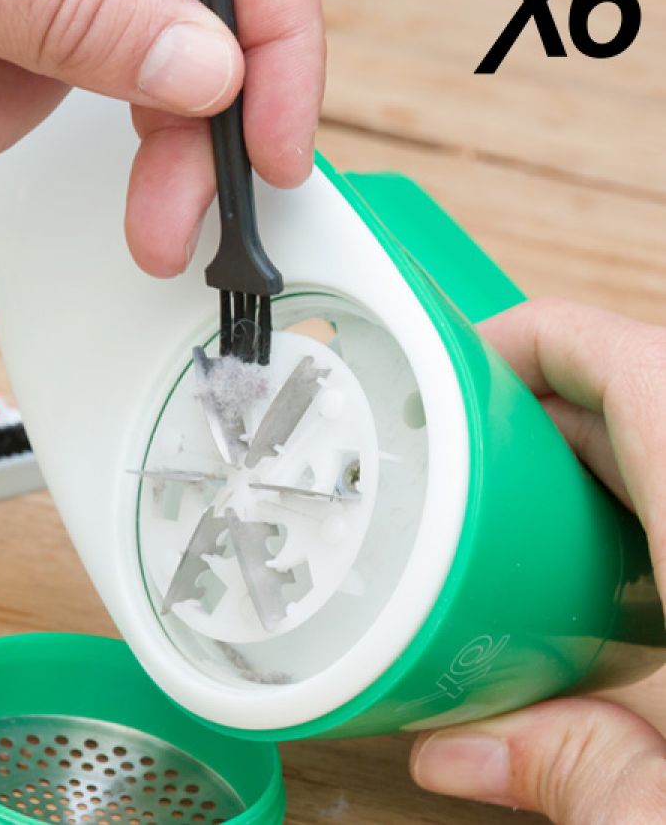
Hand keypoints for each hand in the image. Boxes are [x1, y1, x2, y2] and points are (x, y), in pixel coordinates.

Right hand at [410, 298, 665, 823]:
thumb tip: (459, 754)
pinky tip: (611, 549)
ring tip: (521, 495)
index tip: (465, 362)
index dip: (538, 334)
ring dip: (590, 446)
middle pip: (640, 387)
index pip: (627, 360)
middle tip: (467, 449)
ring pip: (664, 430)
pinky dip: (638, 487)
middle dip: (540, 406)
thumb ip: (576, 768)